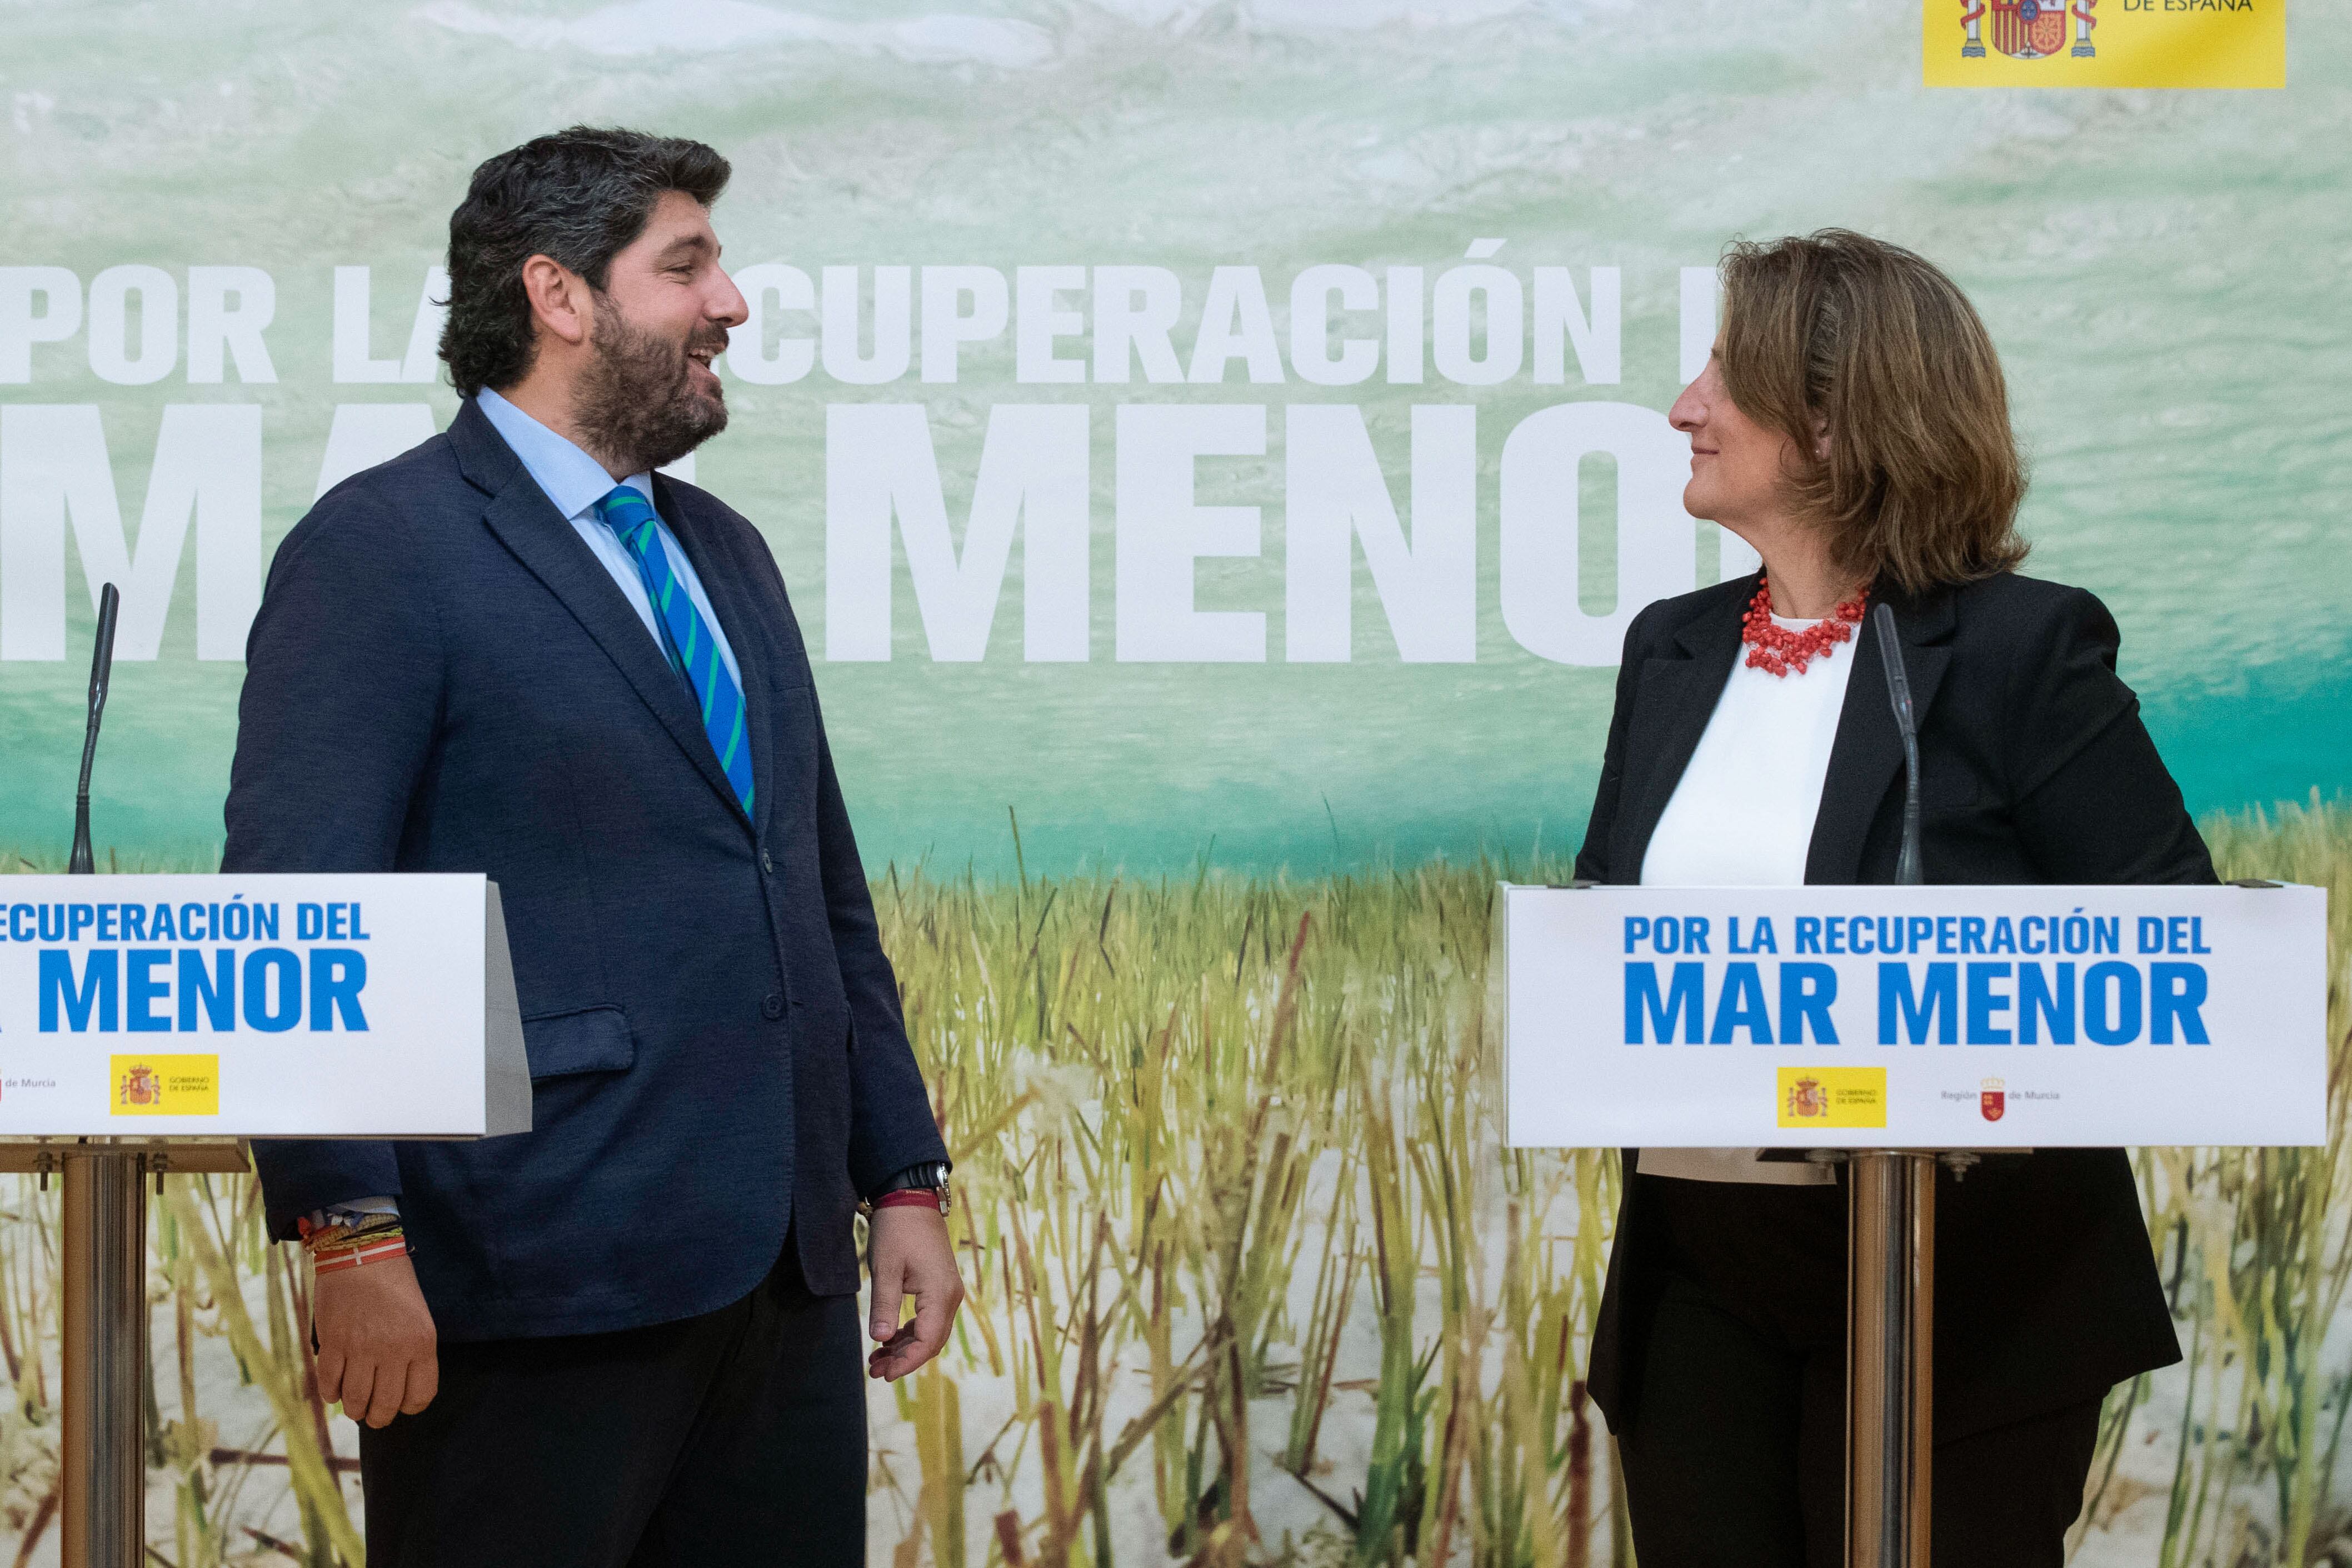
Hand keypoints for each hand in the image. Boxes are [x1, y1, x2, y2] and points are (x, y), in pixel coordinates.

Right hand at [312, 1255, 439, 1427]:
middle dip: (379, 1417)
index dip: (409, 1407)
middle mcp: (393, 1349)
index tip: (401, 1405)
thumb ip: (412, 1352)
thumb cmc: (394, 1284)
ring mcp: (361, 1348)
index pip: (420, 1395)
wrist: (363, 1253)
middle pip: (386, 1404)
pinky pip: (329, 1383)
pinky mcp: (333, 1343)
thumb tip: (397, 1388)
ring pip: (355, 1400)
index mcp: (421, 1343)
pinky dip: (331, 1394)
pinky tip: (334, 1392)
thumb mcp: (419, 1318)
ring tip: (354, 1406)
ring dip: (354, 1409)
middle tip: (373, 1416)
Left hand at [866, 1204, 963, 1381]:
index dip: (907, 1362)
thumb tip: (880, 1339)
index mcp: (940, 1294)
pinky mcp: (939, 1288)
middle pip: (931, 1341)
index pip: (928, 1341)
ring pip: (929, 1333)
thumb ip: (884, 1306)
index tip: (883, 1375)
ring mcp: (946, 1292)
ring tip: (876, 1361)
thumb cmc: (897, 1230)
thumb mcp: (886, 1268)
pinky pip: (927, 1320)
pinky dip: (908, 1334)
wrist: (911, 1200)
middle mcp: (950, 1296)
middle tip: (874, 1371)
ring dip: (905, 1348)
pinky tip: (887, 1340)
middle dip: (904, 1360)